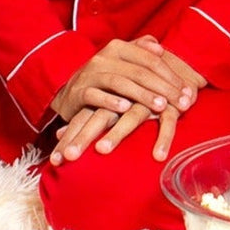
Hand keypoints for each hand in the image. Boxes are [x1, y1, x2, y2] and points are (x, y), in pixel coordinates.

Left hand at [50, 101, 183, 164]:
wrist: (175, 68)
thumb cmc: (137, 91)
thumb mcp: (111, 102)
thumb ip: (87, 117)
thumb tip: (58, 133)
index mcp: (107, 97)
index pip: (84, 118)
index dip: (70, 138)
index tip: (54, 160)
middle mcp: (123, 97)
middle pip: (100, 117)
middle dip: (83, 137)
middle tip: (68, 157)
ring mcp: (146, 100)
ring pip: (130, 118)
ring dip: (116, 134)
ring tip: (102, 151)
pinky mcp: (169, 105)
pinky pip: (167, 122)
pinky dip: (163, 138)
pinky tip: (158, 156)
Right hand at [51, 37, 197, 125]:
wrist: (68, 92)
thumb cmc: (103, 78)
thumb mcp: (122, 62)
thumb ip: (140, 51)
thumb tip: (159, 46)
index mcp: (118, 47)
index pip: (151, 59)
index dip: (171, 75)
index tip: (188, 92)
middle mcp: (105, 57)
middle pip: (140, 71)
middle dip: (164, 88)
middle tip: (182, 103)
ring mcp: (91, 74)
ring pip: (121, 82)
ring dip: (143, 95)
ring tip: (161, 106)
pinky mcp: (79, 92)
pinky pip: (96, 96)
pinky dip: (111, 101)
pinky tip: (126, 108)